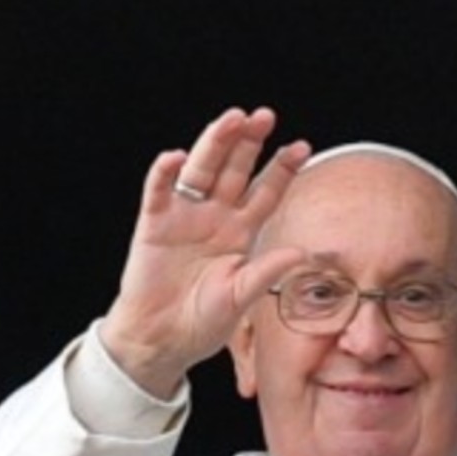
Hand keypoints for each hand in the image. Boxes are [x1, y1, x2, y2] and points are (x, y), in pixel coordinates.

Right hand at [98, 107, 310, 397]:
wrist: (162, 339)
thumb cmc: (203, 320)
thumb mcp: (241, 296)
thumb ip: (266, 272)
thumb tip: (301, 252)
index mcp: (240, 231)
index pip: (266, 192)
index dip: (282, 169)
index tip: (302, 146)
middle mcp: (214, 216)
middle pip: (235, 170)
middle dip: (249, 142)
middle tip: (265, 116)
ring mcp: (184, 217)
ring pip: (201, 171)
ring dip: (214, 144)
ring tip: (231, 120)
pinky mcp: (154, 225)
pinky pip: (159, 193)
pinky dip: (164, 174)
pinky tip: (175, 157)